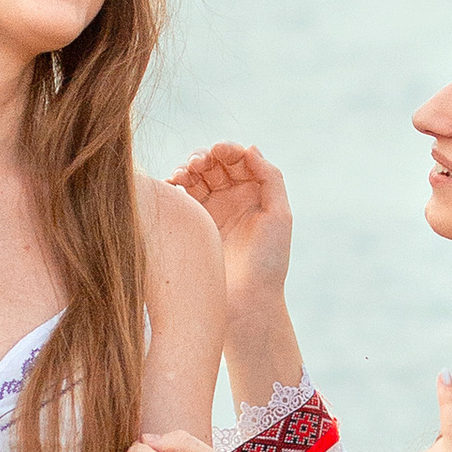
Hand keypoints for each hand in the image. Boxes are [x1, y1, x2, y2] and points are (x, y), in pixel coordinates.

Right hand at [168, 144, 292, 313]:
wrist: (246, 302)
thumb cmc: (268, 262)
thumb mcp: (280, 216)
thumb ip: (270, 178)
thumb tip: (250, 148)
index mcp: (255, 193)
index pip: (238, 159)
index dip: (227, 150)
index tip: (220, 152)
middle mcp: (232, 199)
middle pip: (213, 164)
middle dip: (204, 157)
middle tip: (197, 164)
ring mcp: (210, 212)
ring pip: (193, 178)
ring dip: (186, 168)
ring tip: (183, 175)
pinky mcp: (191, 227)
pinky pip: (178, 199)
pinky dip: (172, 187)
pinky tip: (172, 187)